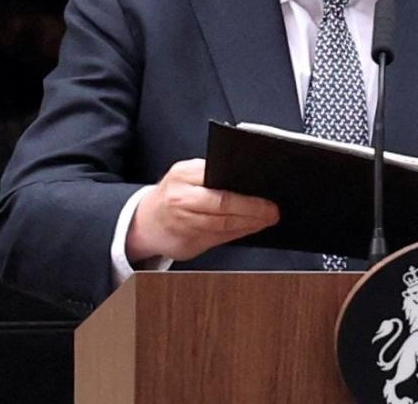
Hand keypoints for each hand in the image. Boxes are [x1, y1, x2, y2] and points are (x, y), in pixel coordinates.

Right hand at [126, 159, 279, 261]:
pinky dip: (237, 234)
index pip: (219, 180)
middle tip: (271, 211)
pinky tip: (249, 229)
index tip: (266, 194)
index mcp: (183, 174)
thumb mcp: (186, 175)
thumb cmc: (173, 195)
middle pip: (222, 204)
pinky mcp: (186, 244)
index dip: (245, 192)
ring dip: (248, 224)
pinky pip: (218, 239)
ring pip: (222, 225)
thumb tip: (248, 182)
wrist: (146, 222)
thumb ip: (211, 176)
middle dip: (251, 209)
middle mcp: (181, 198)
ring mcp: (182, 223)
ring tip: (265, 220)